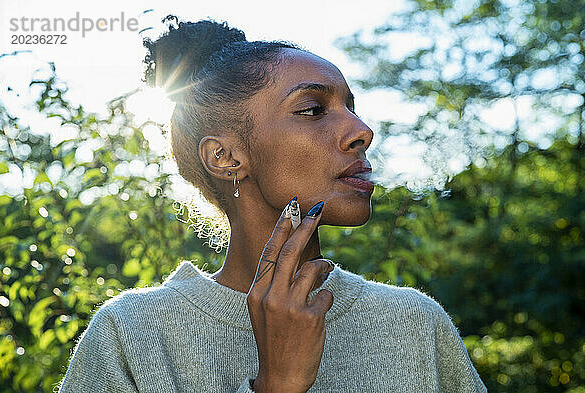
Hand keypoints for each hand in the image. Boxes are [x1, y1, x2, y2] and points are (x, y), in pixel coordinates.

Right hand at [247, 199, 333, 392]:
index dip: (282, 228)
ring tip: (328, 266)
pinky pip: (326, 294)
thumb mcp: (264, 311)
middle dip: (305, 227)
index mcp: (256, 293)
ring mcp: (290, 307)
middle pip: (289, 253)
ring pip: (312, 269)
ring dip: (324, 264)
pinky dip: (328, 295)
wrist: (281, 377)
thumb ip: (275, 286)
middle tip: (316, 210)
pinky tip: (323, 305)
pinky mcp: (310, 318)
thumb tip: (298, 258)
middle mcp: (270, 297)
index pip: (269, 253)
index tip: (291, 209)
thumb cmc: (275, 341)